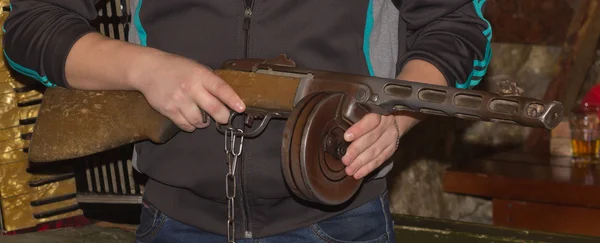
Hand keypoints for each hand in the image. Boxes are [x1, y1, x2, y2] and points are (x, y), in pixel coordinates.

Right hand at [131, 52, 244, 131]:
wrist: (148, 70)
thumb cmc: (176, 68)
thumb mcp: (196, 67)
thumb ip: (210, 81)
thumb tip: (229, 98)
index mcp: (200, 75)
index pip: (220, 88)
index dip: (232, 99)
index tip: (241, 108)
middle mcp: (190, 88)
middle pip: (213, 109)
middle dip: (223, 117)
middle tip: (224, 118)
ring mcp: (178, 100)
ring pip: (199, 121)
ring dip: (205, 123)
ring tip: (204, 117)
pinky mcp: (168, 110)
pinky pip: (185, 125)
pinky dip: (191, 126)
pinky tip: (191, 119)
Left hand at [339, 59, 447, 178]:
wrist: (405, 110)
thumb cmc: (382, 106)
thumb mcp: (375, 102)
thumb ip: (362, 110)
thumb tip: (342, 121)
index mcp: (382, 111)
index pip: (371, 120)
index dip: (359, 129)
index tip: (347, 136)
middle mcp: (388, 125)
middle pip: (372, 139)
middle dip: (357, 151)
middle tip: (345, 159)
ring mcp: (392, 137)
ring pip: (376, 151)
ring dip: (362, 163)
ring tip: (350, 170)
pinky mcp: (392, 147)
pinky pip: (381, 158)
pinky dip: (369, 167)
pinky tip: (359, 173)